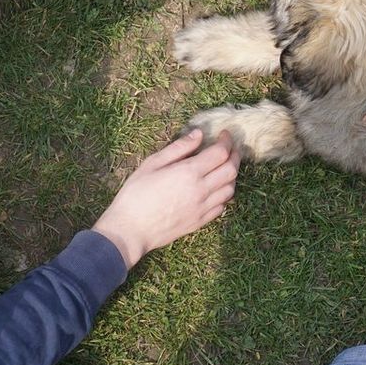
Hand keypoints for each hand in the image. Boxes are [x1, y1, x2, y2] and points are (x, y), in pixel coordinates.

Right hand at [94, 131, 238, 267]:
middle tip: (229, 148)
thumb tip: (198, 134)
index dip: (226, 141)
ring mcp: (203, 208)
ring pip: (230, 189)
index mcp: (189, 172)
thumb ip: (178, 148)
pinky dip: (224, 194)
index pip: (220, 153)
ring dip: (231, 176)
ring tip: (222, 167)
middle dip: (234, 156)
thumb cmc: (136, 194)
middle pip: (231, 170)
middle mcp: (201, 190)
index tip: (223, 134)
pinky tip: (214, 189)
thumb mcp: (152, 164)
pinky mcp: (200, 221)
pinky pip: (222, 206)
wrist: (131, 230)